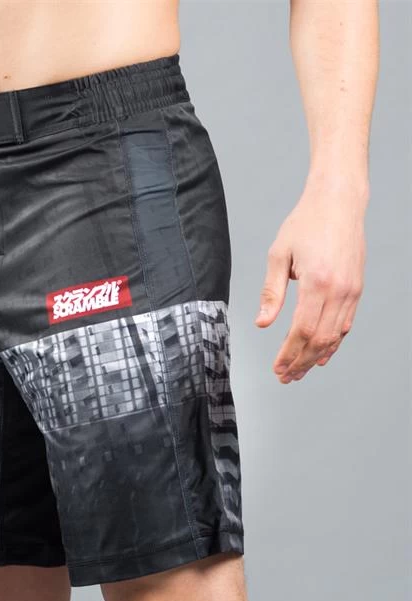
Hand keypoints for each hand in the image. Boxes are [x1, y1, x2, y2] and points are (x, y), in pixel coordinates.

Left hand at [255, 178, 366, 382]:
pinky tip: (321, 355)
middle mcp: (339, 290)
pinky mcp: (356, 289)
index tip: (276, 368)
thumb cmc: (306, 224)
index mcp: (316, 282)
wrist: (339, 202)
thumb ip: (271, 292)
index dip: (288, 354)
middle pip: (319, 339)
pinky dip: (333, 343)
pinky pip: (345, 324)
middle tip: (285, 377)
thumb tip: (262, 323)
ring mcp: (351, 291)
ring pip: (335, 336)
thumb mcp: (279, 255)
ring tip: (299, 372)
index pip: (301, 330)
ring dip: (316, 357)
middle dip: (300, 362)